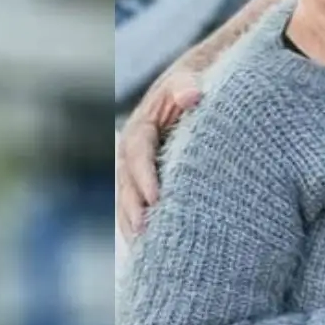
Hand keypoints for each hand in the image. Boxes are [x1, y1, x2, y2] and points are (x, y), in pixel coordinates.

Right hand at [116, 67, 203, 237]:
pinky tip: (147, 246)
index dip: (144, 176)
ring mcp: (140, 166)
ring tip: (143, 246)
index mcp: (142, 125)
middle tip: (144, 231)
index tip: (155, 198)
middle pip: (127, 180)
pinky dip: (139, 222)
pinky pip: (139, 202)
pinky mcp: (150, 179)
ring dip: (132, 220)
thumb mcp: (190, 79)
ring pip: (128, 196)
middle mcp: (135, 148)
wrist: (197, 85)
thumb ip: (187, 86)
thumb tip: (192, 96)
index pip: (137, 152)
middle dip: (133, 206)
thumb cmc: (196, 84)